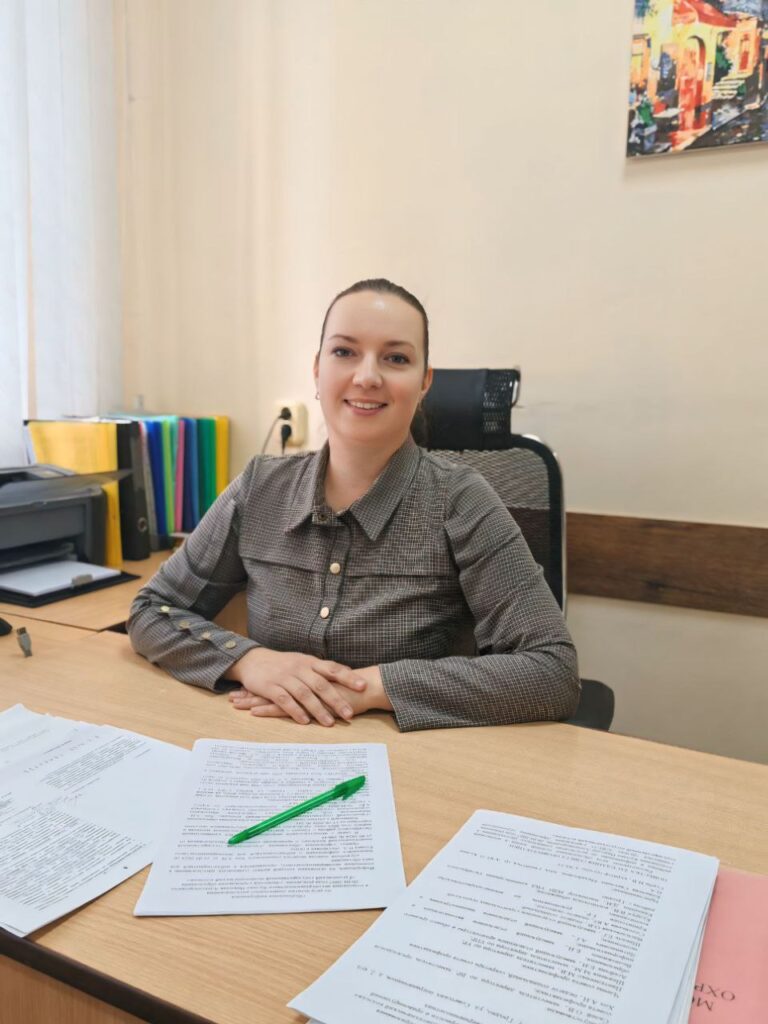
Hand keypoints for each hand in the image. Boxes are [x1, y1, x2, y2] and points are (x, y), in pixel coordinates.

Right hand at [225, 648, 367, 726]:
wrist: (253, 660)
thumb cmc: (283, 663)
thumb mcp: (303, 661)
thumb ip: (322, 669)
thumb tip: (347, 672)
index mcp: (310, 662)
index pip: (332, 668)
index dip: (348, 677)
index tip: (363, 686)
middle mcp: (299, 668)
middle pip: (321, 684)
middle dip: (336, 700)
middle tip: (349, 714)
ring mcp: (285, 677)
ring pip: (304, 694)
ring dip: (318, 709)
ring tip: (329, 723)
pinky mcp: (271, 687)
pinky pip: (285, 700)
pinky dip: (295, 711)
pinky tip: (304, 721)